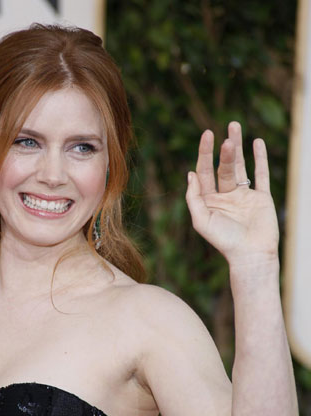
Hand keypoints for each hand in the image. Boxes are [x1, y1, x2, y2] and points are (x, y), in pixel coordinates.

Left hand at [186, 122, 278, 266]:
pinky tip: (257, 142)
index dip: (205, 153)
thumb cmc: (224, 241)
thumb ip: (193, 197)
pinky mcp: (261, 198)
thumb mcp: (201, 220)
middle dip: (226, 151)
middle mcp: (225, 196)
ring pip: (241, 166)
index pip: (204, 172)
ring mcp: (243, 196)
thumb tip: (190, 173)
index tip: (208, 135)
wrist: (251, 255)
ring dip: (238, 147)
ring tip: (235, 126)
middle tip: (228, 132)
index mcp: (209, 201)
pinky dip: (260, 159)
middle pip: (223, 167)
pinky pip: (261, 175)